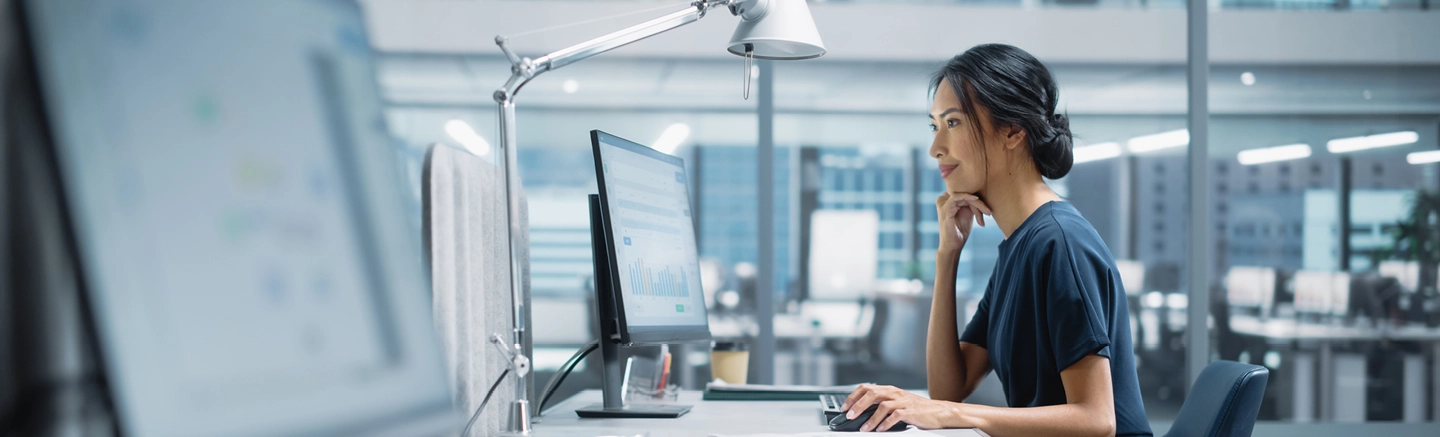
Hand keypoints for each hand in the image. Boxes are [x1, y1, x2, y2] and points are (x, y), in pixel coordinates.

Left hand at [841, 384, 955, 431]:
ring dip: (870, 418)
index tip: (844, 408)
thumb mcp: (896, 403)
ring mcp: (902, 401)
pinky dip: (886, 423)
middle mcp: (894, 393)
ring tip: (864, 429)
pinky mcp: (910, 411)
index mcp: (889, 390)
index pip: (866, 388)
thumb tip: (860, 413)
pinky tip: (880, 430)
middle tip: (850, 416)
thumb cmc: (916, 409)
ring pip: (882, 406)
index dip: (853, 397)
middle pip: (871, 394)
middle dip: (858, 406)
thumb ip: (881, 405)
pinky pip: (895, 416)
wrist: (938, 412)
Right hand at [935, 192, 991, 253]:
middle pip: (964, 194)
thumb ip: (970, 203)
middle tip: (989, 212)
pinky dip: (967, 197)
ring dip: (977, 203)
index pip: (964, 193)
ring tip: (987, 212)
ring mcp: (942, 204)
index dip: (977, 199)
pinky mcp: (945, 209)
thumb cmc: (960, 231)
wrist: (953, 246)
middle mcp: (942, 200)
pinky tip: (976, 199)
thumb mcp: (967, 213)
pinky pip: (956, 197)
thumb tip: (980, 193)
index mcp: (946, 200)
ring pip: (963, 195)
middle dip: (979, 202)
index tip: (987, 209)